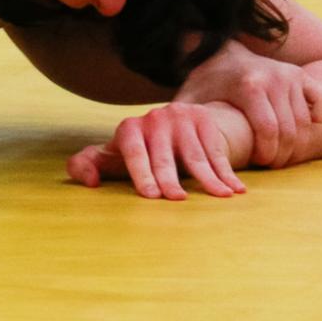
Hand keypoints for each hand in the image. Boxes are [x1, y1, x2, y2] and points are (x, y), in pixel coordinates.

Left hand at [67, 101, 246, 200]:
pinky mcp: (204, 119)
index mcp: (129, 129)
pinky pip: (217, 150)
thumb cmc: (137, 153)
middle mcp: (154, 120)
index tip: (151, 196)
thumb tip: (89, 182)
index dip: (142, 173)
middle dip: (169, 179)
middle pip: (164, 156)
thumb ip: (86, 165)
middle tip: (177, 202)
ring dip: (208, 178)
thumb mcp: (112, 157)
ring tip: (219, 197)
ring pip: (195, 155)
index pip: (134, 151)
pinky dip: (227, 172)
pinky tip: (235, 190)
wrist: (172, 125)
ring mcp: (181, 118)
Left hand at [175, 41, 321, 167]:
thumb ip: (182, 124)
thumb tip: (169, 151)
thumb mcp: (189, 101)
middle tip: (270, 164)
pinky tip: (298, 127)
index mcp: (248, 86)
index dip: (266, 154)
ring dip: (296, 145)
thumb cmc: (205, 83)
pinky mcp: (301, 75)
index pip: (268, 131)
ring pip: (305, 123)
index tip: (257, 162)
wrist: (221, 52)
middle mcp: (273, 78)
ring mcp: (289, 75)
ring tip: (279, 152)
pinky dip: (317, 118)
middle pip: (289, 131)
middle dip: (282, 155)